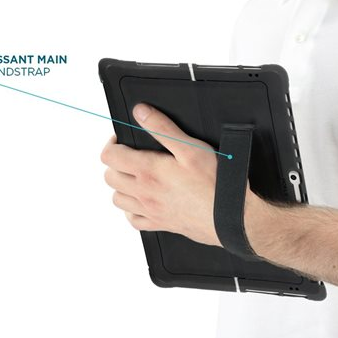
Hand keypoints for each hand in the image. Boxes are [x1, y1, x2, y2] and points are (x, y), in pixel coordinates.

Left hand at [100, 103, 260, 246]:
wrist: (228, 215)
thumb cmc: (213, 183)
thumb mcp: (190, 147)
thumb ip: (162, 128)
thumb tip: (141, 113)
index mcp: (148, 171)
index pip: (109, 156)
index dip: (112, 144)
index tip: (121, 140)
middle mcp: (144, 192)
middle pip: (110, 177)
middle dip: (115, 163)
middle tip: (129, 155)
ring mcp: (150, 210)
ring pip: (117, 199)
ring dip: (121, 185)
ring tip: (134, 176)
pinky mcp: (159, 224)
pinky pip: (133, 219)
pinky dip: (131, 210)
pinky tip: (142, 201)